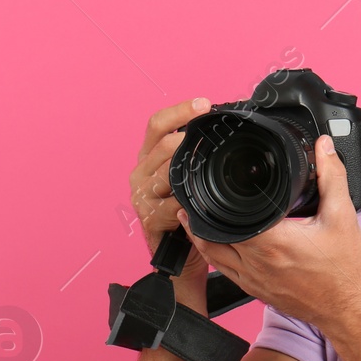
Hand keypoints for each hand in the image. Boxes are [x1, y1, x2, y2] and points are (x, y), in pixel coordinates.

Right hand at [129, 97, 213, 282]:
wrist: (182, 256)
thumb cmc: (189, 212)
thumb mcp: (190, 177)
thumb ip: (195, 154)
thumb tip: (220, 126)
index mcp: (149, 158)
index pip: (157, 124)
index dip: (179, 111)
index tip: (203, 104)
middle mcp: (140, 174)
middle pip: (161, 144)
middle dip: (188, 136)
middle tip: (212, 134)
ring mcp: (141, 197)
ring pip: (164, 172)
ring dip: (187, 167)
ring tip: (206, 163)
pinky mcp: (149, 220)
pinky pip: (168, 205)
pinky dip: (184, 201)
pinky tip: (196, 198)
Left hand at [175, 133, 360, 334]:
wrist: (348, 310)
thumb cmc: (345, 271)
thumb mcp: (342, 217)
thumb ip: (331, 177)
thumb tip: (324, 148)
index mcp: (272, 241)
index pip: (228, 216)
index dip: (213, 198)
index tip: (206, 183)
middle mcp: (256, 262)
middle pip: (212, 235)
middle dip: (201, 215)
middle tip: (192, 194)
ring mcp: (253, 280)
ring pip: (211, 255)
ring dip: (199, 236)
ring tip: (191, 216)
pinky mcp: (255, 291)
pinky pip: (223, 271)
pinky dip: (213, 255)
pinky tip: (214, 244)